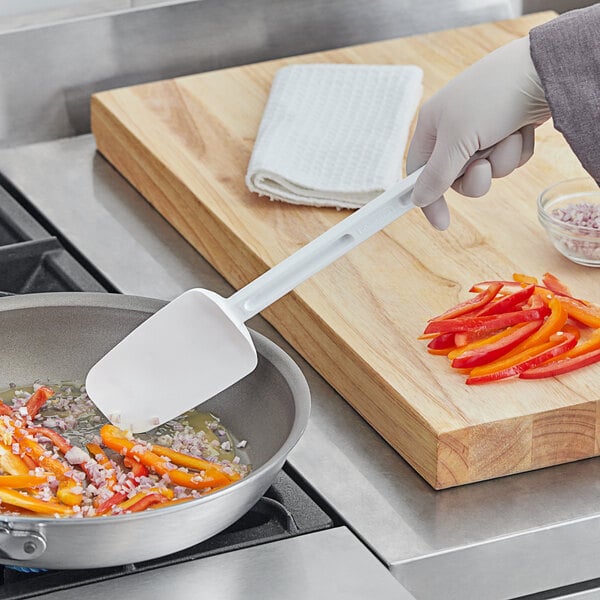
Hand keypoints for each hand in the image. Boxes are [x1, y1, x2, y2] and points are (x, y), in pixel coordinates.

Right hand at [406, 36, 550, 229]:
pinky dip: (516, 151)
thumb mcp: (457, 139)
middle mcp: (454, 129)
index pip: (419, 173)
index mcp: (432, 126)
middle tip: (484, 166)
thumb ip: (436, 174)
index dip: (428, 198)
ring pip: (486, 171)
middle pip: (455, 178)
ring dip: (500, 161)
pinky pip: (507, 160)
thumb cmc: (491, 95)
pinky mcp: (507, 131)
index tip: (441, 222)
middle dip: (475, 177)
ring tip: (508, 136)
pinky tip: (521, 129)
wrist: (543, 69)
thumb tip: (417, 199)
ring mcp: (482, 131)